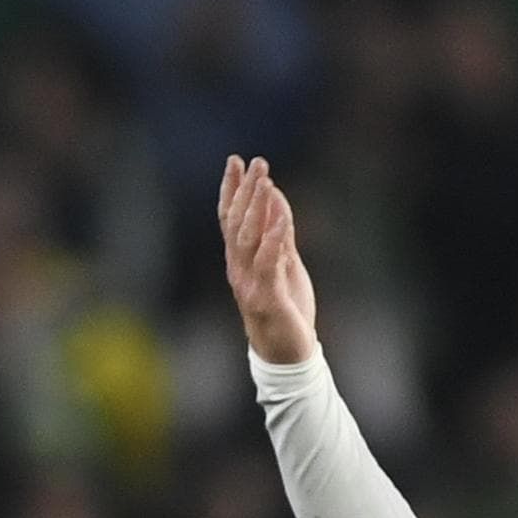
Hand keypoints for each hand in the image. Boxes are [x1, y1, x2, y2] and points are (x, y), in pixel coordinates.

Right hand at [220, 154, 317, 365]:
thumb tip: (276, 199)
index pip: (229, 218)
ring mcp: (249, 283)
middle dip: (245, 190)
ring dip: (256, 207)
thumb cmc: (286, 311)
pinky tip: (282, 216)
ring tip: (265, 180)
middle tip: (254, 161)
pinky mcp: (267, 297)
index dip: (231, 189)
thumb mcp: (284, 266)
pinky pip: (268, 262)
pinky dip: (274, 237)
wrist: (287, 356)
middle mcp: (238, 269)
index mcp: (239, 261)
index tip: (235, 161)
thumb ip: (280, 236)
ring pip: (248, 238)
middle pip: (236, 222)